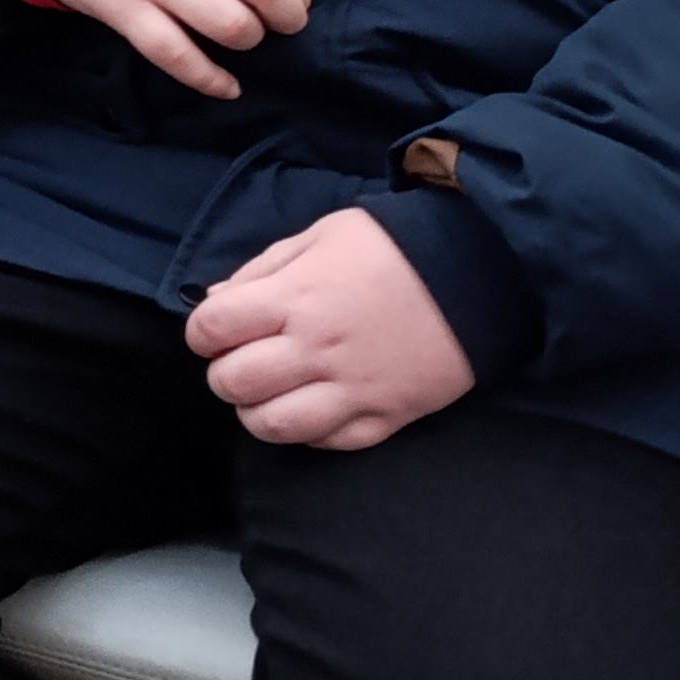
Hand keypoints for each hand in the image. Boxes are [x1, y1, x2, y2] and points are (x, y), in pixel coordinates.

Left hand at [186, 207, 474, 447]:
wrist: (478, 275)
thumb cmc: (391, 247)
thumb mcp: (318, 237)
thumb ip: (262, 270)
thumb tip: (216, 301)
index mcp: (294, 298)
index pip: (212, 328)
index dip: (201, 332)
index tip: (214, 331)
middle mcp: (317, 349)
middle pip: (234, 382)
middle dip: (224, 374)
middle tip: (240, 361)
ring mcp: (353, 388)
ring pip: (274, 426)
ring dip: (256, 412)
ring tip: (268, 393)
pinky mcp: (388, 417)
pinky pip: (329, 442)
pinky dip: (309, 432)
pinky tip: (311, 407)